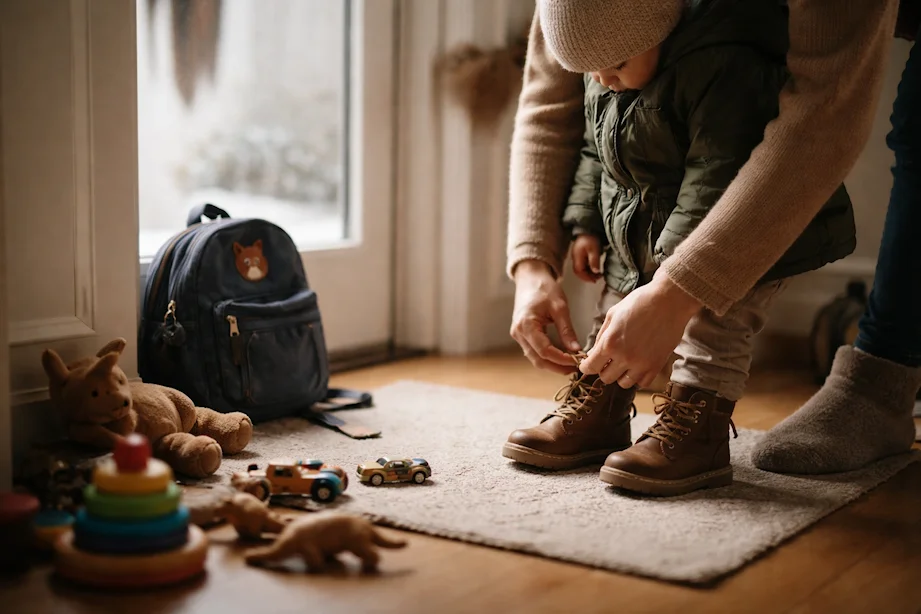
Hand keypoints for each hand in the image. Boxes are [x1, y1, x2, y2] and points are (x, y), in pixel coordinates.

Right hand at [510, 260, 581, 374]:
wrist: (530, 278)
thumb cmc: (544, 288)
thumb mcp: (560, 308)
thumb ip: (567, 330)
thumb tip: (576, 350)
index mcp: (526, 325)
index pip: (545, 351)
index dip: (562, 360)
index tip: (578, 361)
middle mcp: (518, 333)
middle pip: (538, 359)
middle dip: (557, 367)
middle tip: (575, 369)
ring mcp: (518, 335)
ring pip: (535, 358)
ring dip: (552, 364)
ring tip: (570, 364)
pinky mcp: (521, 335)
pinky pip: (533, 351)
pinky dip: (547, 357)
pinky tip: (561, 357)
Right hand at [571, 234, 602, 282]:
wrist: (588, 229)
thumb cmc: (591, 238)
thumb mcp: (594, 249)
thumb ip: (594, 261)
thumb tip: (595, 272)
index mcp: (577, 257)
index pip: (579, 271)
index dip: (586, 278)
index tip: (595, 280)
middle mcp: (575, 259)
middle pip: (579, 272)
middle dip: (587, 277)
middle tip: (597, 278)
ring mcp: (577, 257)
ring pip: (581, 270)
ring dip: (588, 274)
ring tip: (598, 275)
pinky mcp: (580, 256)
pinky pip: (583, 266)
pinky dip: (588, 269)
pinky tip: (595, 269)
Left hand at [579, 269, 701, 386]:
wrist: (670, 301)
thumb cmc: (640, 302)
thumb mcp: (612, 314)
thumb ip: (601, 336)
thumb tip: (593, 353)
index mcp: (610, 343)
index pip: (590, 367)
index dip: (586, 366)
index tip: (588, 364)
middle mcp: (624, 357)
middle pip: (605, 378)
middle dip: (603, 369)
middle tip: (608, 359)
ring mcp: (642, 364)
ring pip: (623, 384)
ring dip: (620, 375)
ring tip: (624, 362)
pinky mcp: (657, 366)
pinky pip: (642, 383)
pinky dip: (637, 377)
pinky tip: (637, 365)